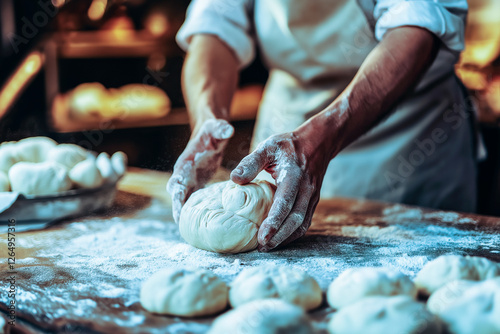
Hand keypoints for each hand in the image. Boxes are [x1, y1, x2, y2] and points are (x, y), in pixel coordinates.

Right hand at [167, 119, 233, 222]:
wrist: (211, 134)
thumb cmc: (212, 131)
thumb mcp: (216, 128)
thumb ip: (221, 128)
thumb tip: (228, 129)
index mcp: (185, 163)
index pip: (177, 181)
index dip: (177, 194)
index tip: (178, 208)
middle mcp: (184, 175)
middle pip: (177, 196)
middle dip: (178, 210)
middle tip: (183, 226)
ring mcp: (190, 182)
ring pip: (185, 202)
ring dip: (187, 216)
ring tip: (193, 234)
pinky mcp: (198, 186)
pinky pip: (195, 202)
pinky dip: (198, 213)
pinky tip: (206, 226)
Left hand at [230, 131, 329, 251]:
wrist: (317, 143)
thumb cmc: (288, 146)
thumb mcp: (268, 146)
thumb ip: (251, 162)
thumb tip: (234, 179)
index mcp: (294, 176)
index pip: (285, 203)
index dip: (274, 222)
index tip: (261, 237)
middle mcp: (306, 189)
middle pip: (294, 219)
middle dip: (279, 236)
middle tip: (261, 248)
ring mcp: (312, 197)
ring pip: (301, 224)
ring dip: (285, 239)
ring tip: (267, 248)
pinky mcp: (313, 202)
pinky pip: (304, 222)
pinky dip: (292, 234)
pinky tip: (279, 240)